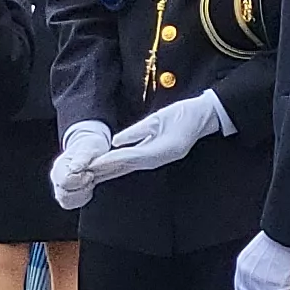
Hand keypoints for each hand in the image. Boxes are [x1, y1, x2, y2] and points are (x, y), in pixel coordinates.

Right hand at [49, 121, 112, 211]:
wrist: (90, 149)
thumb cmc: (89, 147)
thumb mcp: (88, 147)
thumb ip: (82, 157)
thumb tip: (75, 169)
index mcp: (59, 167)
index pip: (65, 181)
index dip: (81, 180)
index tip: (90, 173)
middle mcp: (56, 179)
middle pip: (64, 195)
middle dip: (82, 188)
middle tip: (91, 178)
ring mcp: (60, 188)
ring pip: (67, 202)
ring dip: (82, 195)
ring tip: (89, 182)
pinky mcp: (67, 195)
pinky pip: (72, 204)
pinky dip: (83, 198)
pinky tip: (87, 187)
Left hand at [90, 91, 228, 178]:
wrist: (204, 117)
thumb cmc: (184, 114)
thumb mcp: (158, 119)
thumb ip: (136, 132)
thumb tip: (116, 141)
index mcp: (158, 150)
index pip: (127, 157)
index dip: (108, 161)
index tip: (92, 164)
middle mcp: (157, 159)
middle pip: (125, 166)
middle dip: (105, 170)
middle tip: (85, 175)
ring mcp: (157, 160)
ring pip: (128, 167)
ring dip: (110, 170)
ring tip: (91, 174)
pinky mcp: (157, 157)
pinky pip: (135, 163)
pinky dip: (120, 165)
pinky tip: (109, 168)